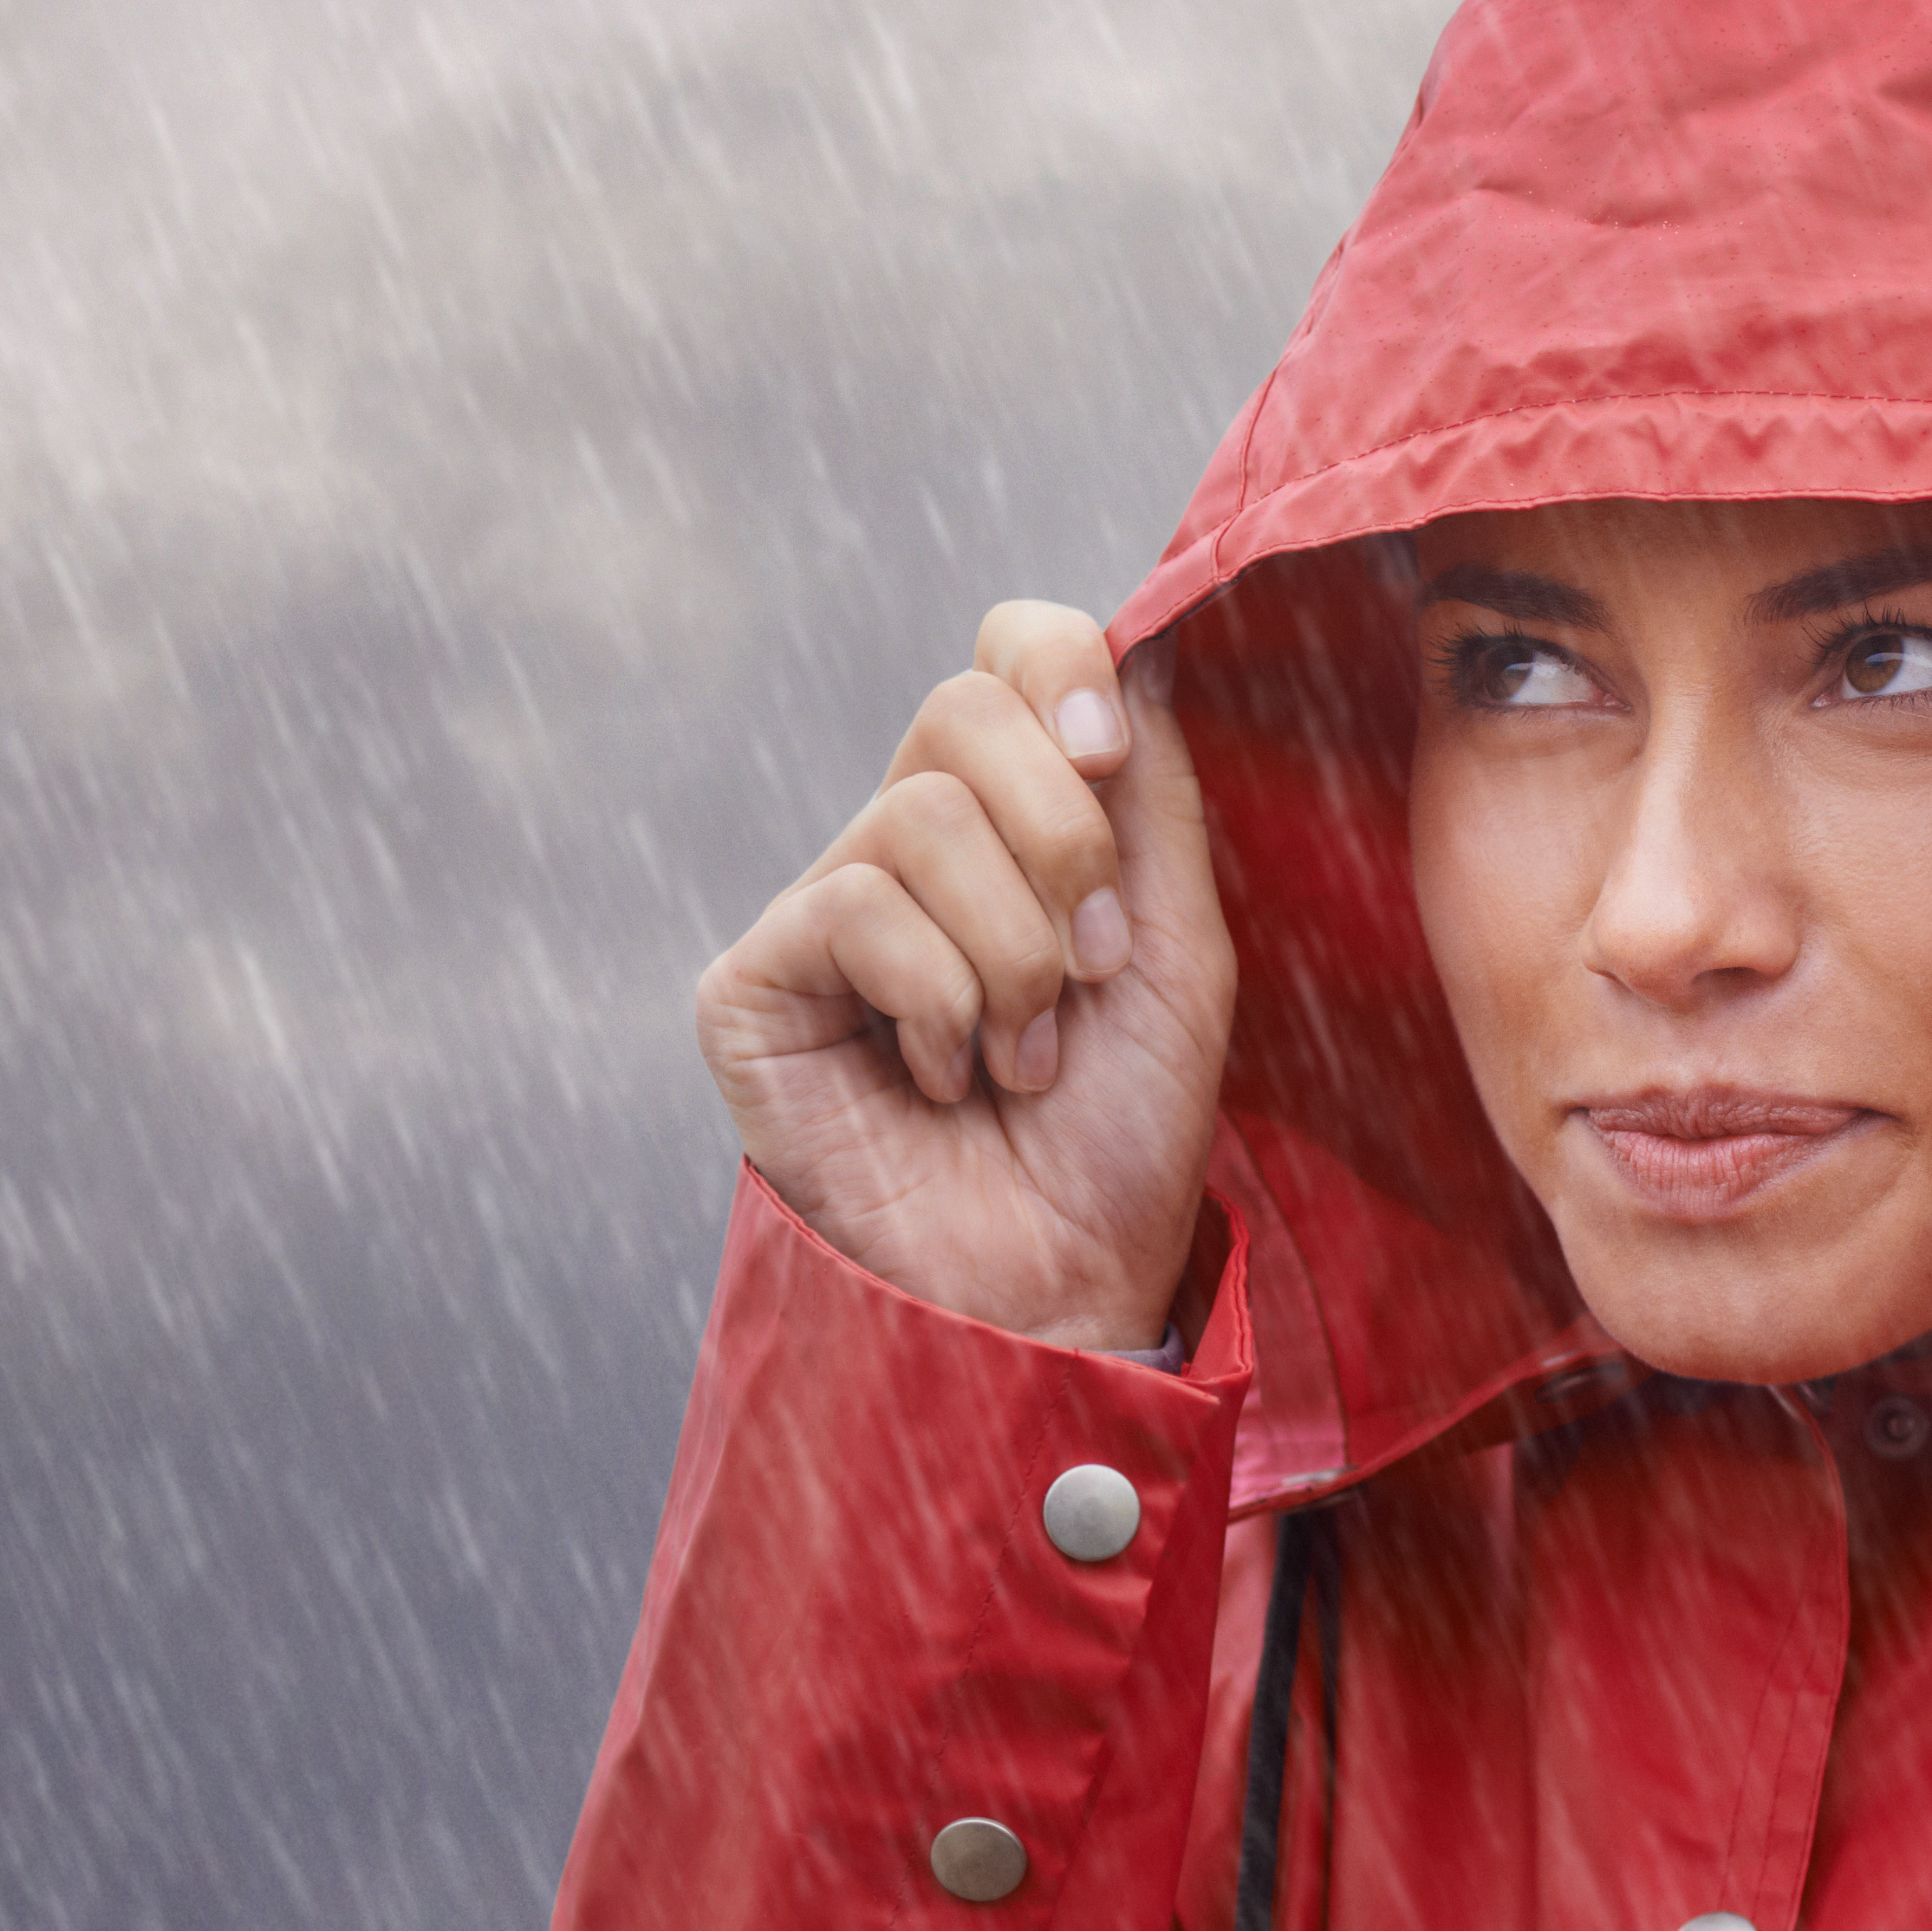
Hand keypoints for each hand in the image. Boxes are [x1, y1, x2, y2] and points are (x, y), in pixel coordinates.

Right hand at [695, 603, 1236, 1347]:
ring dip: (1012, 956)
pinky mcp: (753, 985)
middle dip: (1063, 843)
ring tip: (1021, 1058)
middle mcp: (904, 845)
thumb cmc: (1119, 1140)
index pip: (1006, 650)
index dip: (1061, 668)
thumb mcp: (1178, 949)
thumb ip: (1152, 798)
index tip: (1113, 760)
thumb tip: (1137, 639)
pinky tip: (942, 1082)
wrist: (1059, 1291)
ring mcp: (822, 912)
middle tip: (1091, 971)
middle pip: (961, 708)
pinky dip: (937, 1000)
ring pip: (917, 817)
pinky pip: (855, 906)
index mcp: (1008, 819)